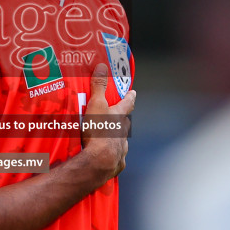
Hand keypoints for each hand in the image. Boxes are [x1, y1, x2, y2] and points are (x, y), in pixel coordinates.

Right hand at [78, 63, 135, 180]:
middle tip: (119, 115)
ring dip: (117, 137)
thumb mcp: (96, 105)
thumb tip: (102, 66)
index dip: (130, 97)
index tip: (133, 92)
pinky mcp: (117, 163)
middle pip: (125, 122)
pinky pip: (116, 157)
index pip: (127, 103)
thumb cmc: (98, 131)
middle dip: (122, 118)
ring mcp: (121, 148)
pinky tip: (108, 156)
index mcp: (119, 117)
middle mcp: (123, 132)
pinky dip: (113, 155)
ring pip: (121, 140)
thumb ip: (98, 87)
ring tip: (109, 136)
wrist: (100, 161)